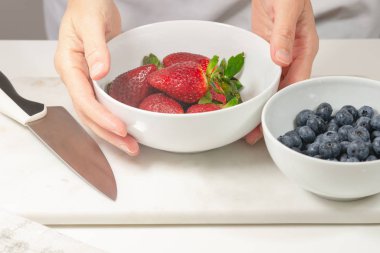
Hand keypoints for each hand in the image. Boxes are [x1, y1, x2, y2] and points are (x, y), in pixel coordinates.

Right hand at [55, 0, 139, 155]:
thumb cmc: (88, 7)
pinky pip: (105, 104)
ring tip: (132, 145)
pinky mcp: (98, 80)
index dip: (101, 117)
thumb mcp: (92, 23)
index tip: (120, 128)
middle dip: (109, 133)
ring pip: (97, 113)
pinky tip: (130, 126)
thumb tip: (100, 73)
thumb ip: (96, 48)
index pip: (83, 99)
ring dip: (113, 131)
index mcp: (69, 66)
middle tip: (130, 146)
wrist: (92, 2)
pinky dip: (116, 118)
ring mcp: (87, 81)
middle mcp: (76, 78)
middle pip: (89, 114)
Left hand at [245, 0, 318, 144]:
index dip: (282, 102)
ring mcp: (277, 56)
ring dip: (259, 104)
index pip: (296, 83)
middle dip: (268, 112)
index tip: (270, 118)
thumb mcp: (288, 8)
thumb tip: (281, 60)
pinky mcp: (263, 51)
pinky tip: (242, 101)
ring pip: (269, 86)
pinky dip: (252, 89)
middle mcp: (291, 57)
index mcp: (304, 49)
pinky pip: (259, 74)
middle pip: (281, 91)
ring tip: (246, 126)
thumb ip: (284, 34)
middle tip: (254, 134)